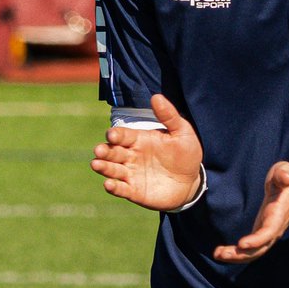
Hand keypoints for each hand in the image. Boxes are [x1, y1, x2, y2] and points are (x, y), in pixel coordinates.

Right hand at [91, 94, 203, 211]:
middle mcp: (131, 156)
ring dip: (104, 167)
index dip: (115, 135)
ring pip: (113, 169)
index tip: (111, 135)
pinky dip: (113, 187)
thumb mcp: (182, 132)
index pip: (122, 135)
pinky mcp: (134, 191)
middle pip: (113, 152)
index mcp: (139, 139)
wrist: (192, 180)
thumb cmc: (186, 153)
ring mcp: (131, 174)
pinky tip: (108, 184)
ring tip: (96, 164)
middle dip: (105, 151)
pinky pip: (121, 189)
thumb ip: (169, 116)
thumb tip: (156, 96)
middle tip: (99, 150)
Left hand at [213, 161, 288, 263]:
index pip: (269, 231)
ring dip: (236, 257)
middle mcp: (275, 228)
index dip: (257, 239)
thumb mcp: (286, 171)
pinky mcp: (261, 234)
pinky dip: (237, 253)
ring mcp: (268, 233)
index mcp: (279, 214)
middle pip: (260, 248)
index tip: (241, 244)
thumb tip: (285, 177)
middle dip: (241, 254)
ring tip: (217, 254)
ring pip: (255, 252)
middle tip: (220, 254)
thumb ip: (285, 173)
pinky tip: (222, 252)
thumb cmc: (287, 178)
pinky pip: (251, 249)